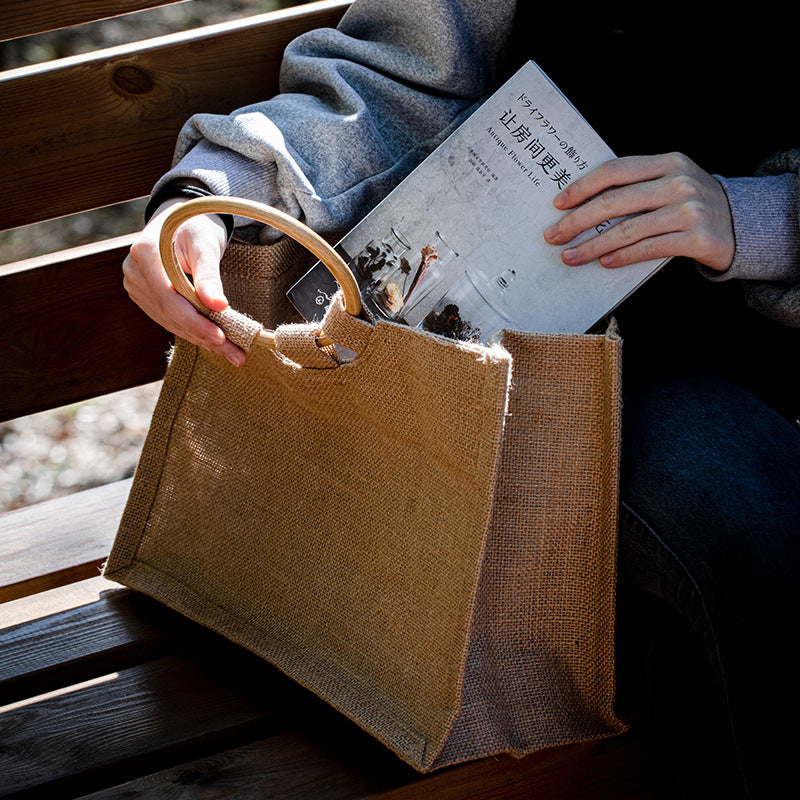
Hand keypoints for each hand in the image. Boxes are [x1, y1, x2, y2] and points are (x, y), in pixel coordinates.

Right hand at [122, 199, 245, 365]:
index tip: (221, 337)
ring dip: (201, 339)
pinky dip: (193, 331)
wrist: (184, 218)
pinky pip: (169, 318)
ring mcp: (136, 284)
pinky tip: (216, 343)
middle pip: (170, 314)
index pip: (169, 298)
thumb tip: (218, 305)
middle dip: (204, 336)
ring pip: (169, 321)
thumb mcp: (206, 244)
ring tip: (233, 353)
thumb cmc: (197, 225)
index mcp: (145, 253)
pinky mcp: (145, 295)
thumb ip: (209, 275)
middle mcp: (134, 271)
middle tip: (237, 355)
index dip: (194, 322)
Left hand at [544, 152, 734, 271]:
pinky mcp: (697, 238)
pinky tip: (602, 262)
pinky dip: (621, 257)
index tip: (558, 204)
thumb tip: (582, 206)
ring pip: (627, 230)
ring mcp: (689, 210)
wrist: (742, 224)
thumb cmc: (690, 205)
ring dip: (592, 246)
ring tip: (570, 257)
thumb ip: (636, 186)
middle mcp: (678, 182)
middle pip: (614, 202)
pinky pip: (648, 249)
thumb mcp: (669, 183)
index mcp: (668, 162)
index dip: (582, 187)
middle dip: (577, 221)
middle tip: (553, 236)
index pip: (615, 171)